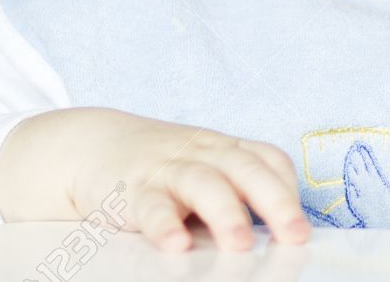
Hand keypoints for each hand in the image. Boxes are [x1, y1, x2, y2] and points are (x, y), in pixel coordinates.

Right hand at [0, 108, 310, 250]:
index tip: (301, 225)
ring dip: (226, 213)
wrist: (87, 146)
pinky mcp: (129, 189)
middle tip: (295, 234)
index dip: (288, 189)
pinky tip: (175, 244)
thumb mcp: (202, 171)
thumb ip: (233, 198)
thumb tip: (274, 239)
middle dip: (275, 201)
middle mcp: (202, 154)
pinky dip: (164, 224)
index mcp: (225, 149)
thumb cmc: (160, 168)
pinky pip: (149, 206)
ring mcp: (166, 168)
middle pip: (246, 169)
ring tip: (241, 244)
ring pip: (203, 183)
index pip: (268, 160)